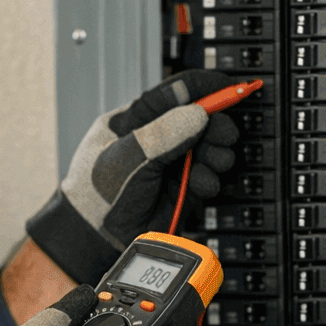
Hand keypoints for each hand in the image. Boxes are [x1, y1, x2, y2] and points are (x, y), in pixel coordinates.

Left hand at [26, 70, 239, 283]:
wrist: (94, 237)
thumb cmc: (94, 193)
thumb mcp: (124, 158)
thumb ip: (161, 135)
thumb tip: (197, 114)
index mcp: (136, 118)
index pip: (175, 92)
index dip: (205, 87)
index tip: (230, 87)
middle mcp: (158, 137)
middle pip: (200, 119)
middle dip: (217, 125)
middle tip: (225, 135)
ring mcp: (171, 163)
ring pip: (208, 148)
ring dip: (216, 154)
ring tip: (213, 163)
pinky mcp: (183, 188)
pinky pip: (208, 176)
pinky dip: (211, 179)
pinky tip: (202, 184)